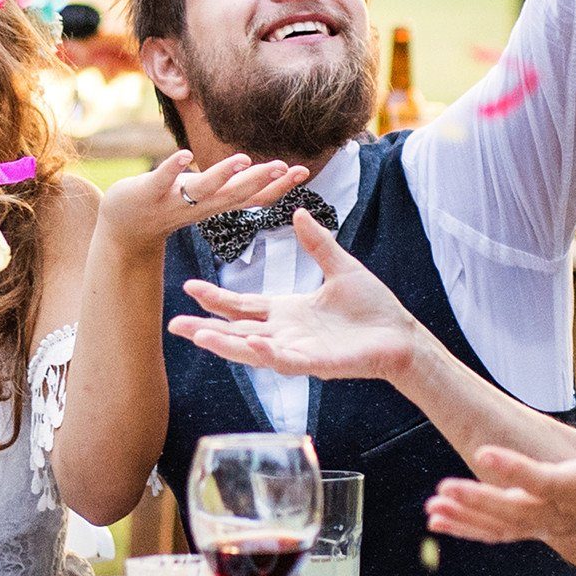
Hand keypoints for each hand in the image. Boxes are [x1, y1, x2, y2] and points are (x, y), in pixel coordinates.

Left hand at [101, 147, 310, 257]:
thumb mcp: (209, 198)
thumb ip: (235, 187)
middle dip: (260, 180)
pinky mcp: (150, 192)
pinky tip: (186, 154)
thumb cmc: (172, 205)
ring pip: (204, 189)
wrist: (126, 228)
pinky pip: (163, 180)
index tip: (303, 171)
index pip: (253, 198)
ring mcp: (175, 201)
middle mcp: (201, 206)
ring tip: (243, 159)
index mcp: (216, 205)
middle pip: (235, 194)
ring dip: (223, 174)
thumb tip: (270, 171)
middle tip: (285, 167)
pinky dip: (173, 168)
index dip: (278, 186)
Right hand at [169, 207, 421, 382]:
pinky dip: (264, 353)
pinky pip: (284, 360)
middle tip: (174, 324)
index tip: (189, 286)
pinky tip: (248, 343)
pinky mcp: (315, 364)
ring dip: (224, 343)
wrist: (401, 335)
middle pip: (236, 331)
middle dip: (205, 328)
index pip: (243, 306)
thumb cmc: (373, 307)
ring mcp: (298, 351)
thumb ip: (317, 243)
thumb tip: (298, 212)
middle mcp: (286, 334)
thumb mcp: (340, 266)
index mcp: (287, 311)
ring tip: (197, 335)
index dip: (216, 299)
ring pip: (252, 349)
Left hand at [426, 381, 575, 546]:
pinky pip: (498, 534)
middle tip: (444, 489)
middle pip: (513, 512)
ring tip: (433, 508)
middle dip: (477, 501)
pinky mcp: (537, 529)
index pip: (542, 481)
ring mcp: (547, 526)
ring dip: (465, 518)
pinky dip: (468, 529)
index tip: (482, 452)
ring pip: (500, 528)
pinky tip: (438, 520)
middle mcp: (559, 512)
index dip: (514, 468)